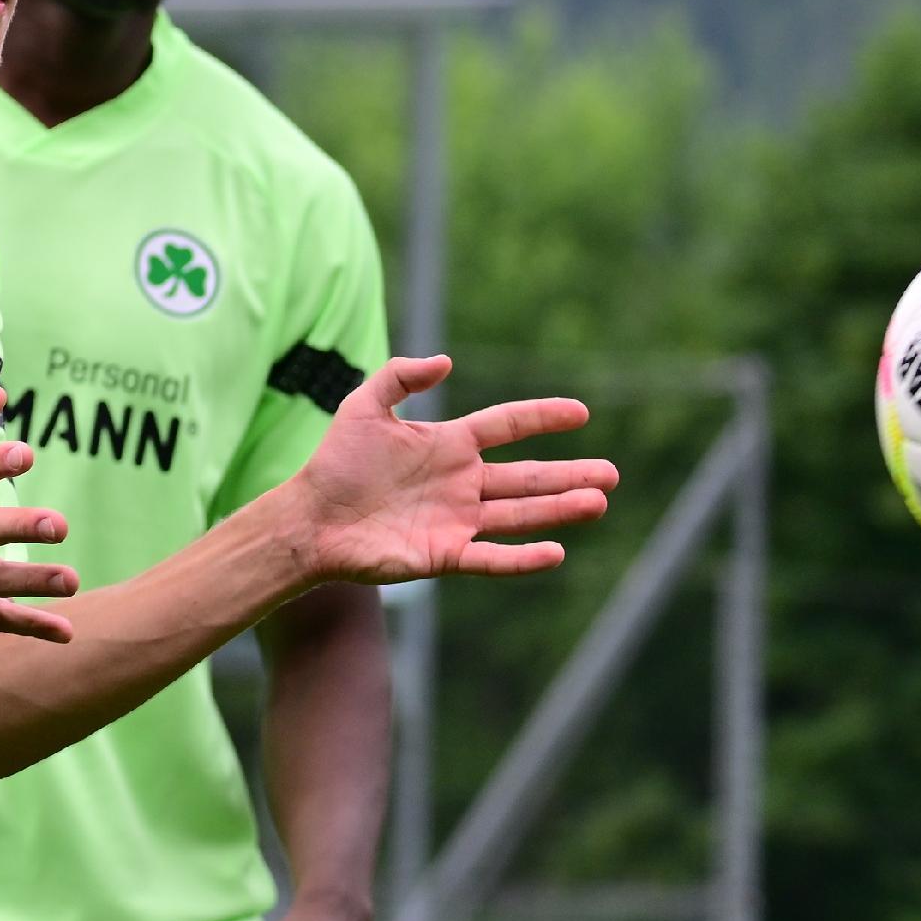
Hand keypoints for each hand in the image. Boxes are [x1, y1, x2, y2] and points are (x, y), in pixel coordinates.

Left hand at [282, 358, 616, 583]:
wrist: (308, 519)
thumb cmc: (333, 463)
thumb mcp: (363, 406)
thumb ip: (400, 377)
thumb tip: (445, 362)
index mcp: (448, 444)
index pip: (506, 426)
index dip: (541, 417)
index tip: (580, 412)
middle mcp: (461, 483)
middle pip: (527, 476)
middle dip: (569, 474)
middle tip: (612, 473)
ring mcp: (456, 521)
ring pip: (519, 515)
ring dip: (559, 509)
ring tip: (598, 502)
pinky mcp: (443, 555)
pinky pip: (491, 558)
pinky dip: (523, 557)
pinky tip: (556, 551)